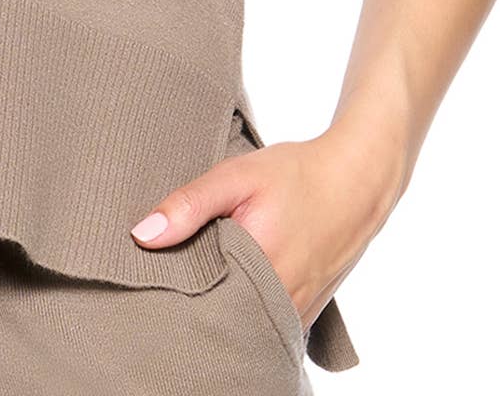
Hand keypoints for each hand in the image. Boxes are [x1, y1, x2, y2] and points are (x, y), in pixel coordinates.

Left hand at [127, 126, 399, 323]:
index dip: (173, 293)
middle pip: (221, 320)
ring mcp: (297, 314)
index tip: (156, 275)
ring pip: (245, 325)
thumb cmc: (297, 174)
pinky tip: (237, 283)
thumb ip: (190, 205)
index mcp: (258, 273)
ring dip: (224, 306)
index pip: (198, 305)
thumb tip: (141, 236)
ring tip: (206, 278)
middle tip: (175, 279)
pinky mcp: (307, 313)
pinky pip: (267, 323)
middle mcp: (280, 304)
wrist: (358, 180)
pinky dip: (249, 308)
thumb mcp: (238, 176)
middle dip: (197, 304)